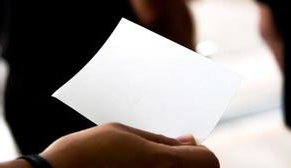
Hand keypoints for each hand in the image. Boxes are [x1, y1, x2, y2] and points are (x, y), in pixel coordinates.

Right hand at [41, 123, 218, 167]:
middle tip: (169, 153)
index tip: (186, 145)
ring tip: (150, 163)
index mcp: (161, 164)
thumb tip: (185, 141)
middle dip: (189, 161)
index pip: (208, 161)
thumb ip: (159, 139)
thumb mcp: (125, 133)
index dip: (199, 151)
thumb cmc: (88, 151)